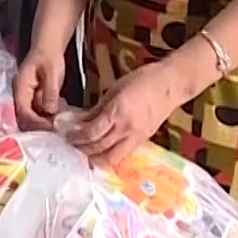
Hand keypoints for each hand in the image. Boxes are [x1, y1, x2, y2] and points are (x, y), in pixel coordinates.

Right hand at [13, 47, 67, 130]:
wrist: (48, 47)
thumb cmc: (49, 56)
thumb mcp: (52, 72)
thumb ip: (50, 91)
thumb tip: (50, 111)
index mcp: (20, 87)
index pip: (23, 111)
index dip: (36, 122)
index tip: (51, 127)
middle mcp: (19, 95)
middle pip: (24, 118)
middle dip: (39, 126)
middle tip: (56, 131)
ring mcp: (25, 98)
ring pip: (30, 118)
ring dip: (43, 124)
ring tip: (59, 126)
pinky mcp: (32, 100)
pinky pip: (37, 114)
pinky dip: (46, 118)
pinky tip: (58, 118)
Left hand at [66, 57, 188, 166]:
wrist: (170, 84)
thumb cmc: (142, 80)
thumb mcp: (114, 89)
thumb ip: (98, 108)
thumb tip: (82, 120)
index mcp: (117, 112)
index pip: (92, 132)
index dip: (77, 136)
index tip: (66, 134)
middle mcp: (126, 128)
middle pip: (99, 147)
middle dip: (83, 148)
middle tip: (71, 144)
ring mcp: (136, 137)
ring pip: (112, 157)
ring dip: (96, 157)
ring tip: (85, 151)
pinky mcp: (144, 140)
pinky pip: (124, 154)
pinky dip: (110, 155)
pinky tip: (102, 151)